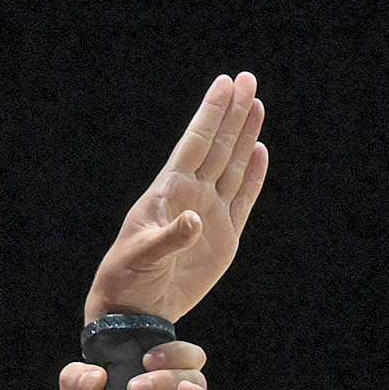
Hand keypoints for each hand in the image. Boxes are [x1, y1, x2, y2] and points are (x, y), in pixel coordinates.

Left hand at [85, 73, 269, 326]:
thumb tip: (195, 219)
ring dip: (245, 135)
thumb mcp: (142, 257)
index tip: (225, 83)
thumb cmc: (128, 279)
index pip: (195, 144)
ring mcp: (210, 213)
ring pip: (233, 165)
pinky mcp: (224, 237)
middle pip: (218, 146)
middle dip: (233, 113)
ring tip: (256, 102)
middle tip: (248, 78)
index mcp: (168, 193)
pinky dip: (253, 174)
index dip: (211, 114)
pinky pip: (243, 198)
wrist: (136, 311)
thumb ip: (169, 238)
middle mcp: (191, 196)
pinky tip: (260, 150)